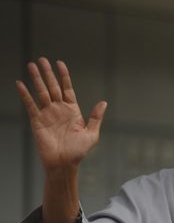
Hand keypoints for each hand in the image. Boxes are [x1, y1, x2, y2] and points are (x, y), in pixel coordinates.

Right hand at [16, 58, 106, 172]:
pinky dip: (25, 94)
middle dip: (48, 73)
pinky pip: (30, 105)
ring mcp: (47, 114)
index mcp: (73, 111)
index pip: (67, 89)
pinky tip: (20, 83)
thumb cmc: (79, 151)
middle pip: (53, 87)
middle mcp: (59, 110)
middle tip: (42, 59)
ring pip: (41, 92)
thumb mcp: (92, 134)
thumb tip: (104, 102)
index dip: (64, 76)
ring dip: (36, 79)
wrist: (64, 163)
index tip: (60, 63)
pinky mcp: (37, 121)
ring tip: (31, 65)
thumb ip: (96, 117)